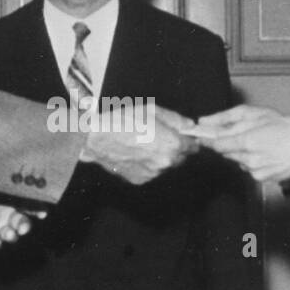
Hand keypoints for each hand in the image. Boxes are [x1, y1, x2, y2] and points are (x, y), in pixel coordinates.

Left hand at [0, 193, 39, 248]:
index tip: (42, 212)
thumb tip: (15, 163)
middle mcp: (5, 215)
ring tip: (6, 232)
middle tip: (22, 227)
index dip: (37, 209)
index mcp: (9, 199)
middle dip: (25, 226)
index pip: (28, 205)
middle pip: (22, 223)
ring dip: (12, 235)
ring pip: (11, 235)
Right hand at [79, 103, 195, 183]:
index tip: (183, 136)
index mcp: (172, 145)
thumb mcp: (152, 110)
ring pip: (165, 165)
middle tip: (159, 137)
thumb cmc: (123, 121)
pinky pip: (151, 172)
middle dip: (175, 149)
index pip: (193, 146)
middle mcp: (165, 162)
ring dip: (161, 157)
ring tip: (143, 144)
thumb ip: (176, 119)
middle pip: (181, 158)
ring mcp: (153, 173)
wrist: (97, 138)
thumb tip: (190, 126)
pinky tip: (135, 153)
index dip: (189, 139)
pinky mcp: (141, 179)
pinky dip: (147, 164)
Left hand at [191, 106, 289, 183]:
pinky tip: (268, 152)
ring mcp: (254, 172)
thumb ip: (228, 118)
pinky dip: (254, 159)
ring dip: (243, 150)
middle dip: (230, 141)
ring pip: (237, 159)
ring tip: (263, 141)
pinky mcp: (262, 179)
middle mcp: (247, 160)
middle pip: (225, 151)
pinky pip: (249, 168)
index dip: (206, 137)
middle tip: (246, 132)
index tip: (199, 133)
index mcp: (246, 142)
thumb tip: (206, 121)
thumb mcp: (259, 114)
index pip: (214, 143)